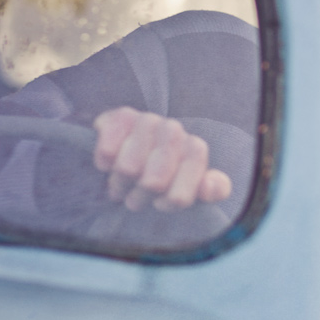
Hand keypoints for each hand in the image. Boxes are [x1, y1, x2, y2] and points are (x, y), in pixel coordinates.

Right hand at [93, 107, 231, 211]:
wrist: (135, 148)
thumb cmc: (167, 174)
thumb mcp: (193, 185)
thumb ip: (214, 189)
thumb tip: (210, 186)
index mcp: (194, 151)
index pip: (180, 193)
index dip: (166, 203)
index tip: (161, 203)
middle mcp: (174, 131)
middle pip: (153, 182)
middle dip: (141, 196)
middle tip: (135, 197)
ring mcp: (148, 121)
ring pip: (128, 168)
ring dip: (120, 183)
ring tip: (120, 185)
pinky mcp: (121, 116)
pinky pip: (108, 148)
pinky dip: (105, 163)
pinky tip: (106, 166)